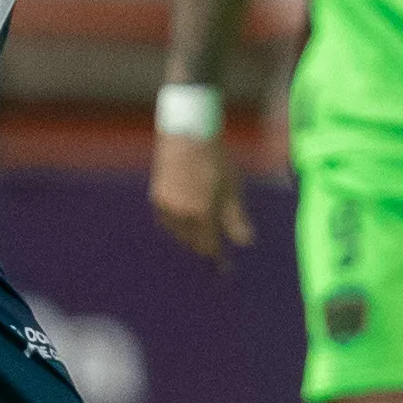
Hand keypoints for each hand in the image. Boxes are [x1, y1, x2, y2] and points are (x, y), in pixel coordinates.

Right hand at [149, 132, 249, 265]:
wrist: (187, 133)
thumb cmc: (215, 158)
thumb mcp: (232, 187)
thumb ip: (236, 218)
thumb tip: (245, 243)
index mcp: (201, 213)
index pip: (209, 245)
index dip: (218, 259)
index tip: (225, 269)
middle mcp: (181, 214)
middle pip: (193, 242)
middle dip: (204, 247)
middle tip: (215, 250)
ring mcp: (166, 206)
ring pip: (179, 233)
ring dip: (191, 237)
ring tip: (202, 235)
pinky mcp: (157, 197)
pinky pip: (169, 221)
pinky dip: (178, 225)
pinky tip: (187, 220)